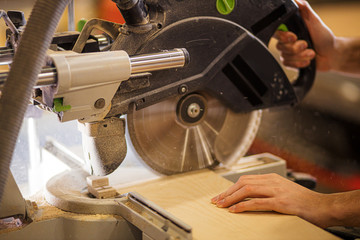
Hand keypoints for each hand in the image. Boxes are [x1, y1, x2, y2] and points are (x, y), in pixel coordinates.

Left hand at [211, 173, 337, 227]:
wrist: (323, 207)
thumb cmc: (304, 202)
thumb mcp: (283, 192)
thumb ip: (268, 192)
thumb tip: (250, 198)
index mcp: (272, 178)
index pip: (245, 180)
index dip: (231, 188)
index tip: (222, 195)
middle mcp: (272, 181)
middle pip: (243, 183)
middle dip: (227, 192)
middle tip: (216, 201)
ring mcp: (276, 191)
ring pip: (247, 191)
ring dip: (231, 198)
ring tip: (221, 205)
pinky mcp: (280, 202)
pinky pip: (257, 202)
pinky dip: (243, 206)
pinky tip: (235, 210)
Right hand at [274, 0, 335, 70]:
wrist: (331, 55)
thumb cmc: (324, 38)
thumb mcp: (315, 21)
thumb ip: (305, 10)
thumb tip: (296, 0)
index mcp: (290, 30)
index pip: (276, 32)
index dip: (283, 36)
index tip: (294, 37)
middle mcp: (287, 41)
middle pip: (280, 46)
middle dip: (295, 48)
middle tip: (306, 44)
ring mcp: (288, 53)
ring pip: (285, 56)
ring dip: (301, 56)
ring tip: (311, 53)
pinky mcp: (290, 63)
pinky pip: (288, 65)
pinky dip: (299, 63)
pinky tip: (308, 60)